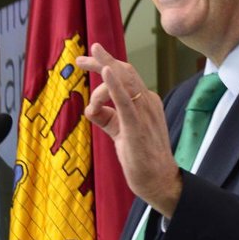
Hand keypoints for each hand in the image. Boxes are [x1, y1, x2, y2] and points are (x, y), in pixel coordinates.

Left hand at [76, 43, 181, 216]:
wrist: (158, 180)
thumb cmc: (141, 157)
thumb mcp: (120, 132)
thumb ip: (107, 118)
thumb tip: (89, 108)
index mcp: (146, 102)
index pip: (126, 76)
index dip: (105, 65)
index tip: (86, 60)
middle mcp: (148, 102)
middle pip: (124, 72)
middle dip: (101, 61)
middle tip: (80, 59)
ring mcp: (144, 113)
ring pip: (124, 81)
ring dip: (102, 69)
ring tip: (83, 64)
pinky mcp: (137, 126)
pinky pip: (125, 101)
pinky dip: (114, 85)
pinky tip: (105, 71)